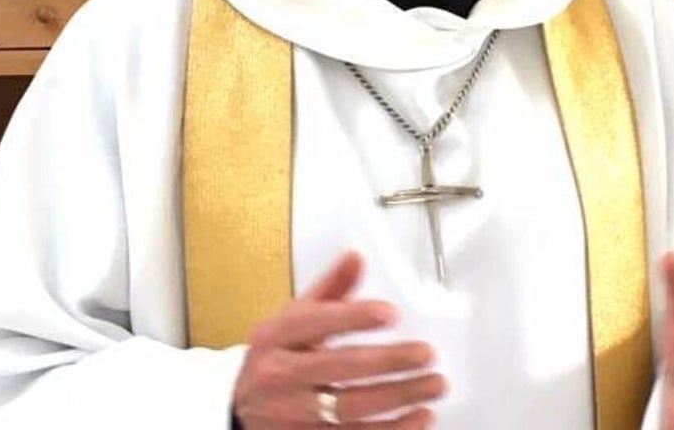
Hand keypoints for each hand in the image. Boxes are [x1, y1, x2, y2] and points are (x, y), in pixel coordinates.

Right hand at [233, 251, 444, 428]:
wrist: (239, 409)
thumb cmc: (275, 358)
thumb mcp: (290, 319)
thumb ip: (329, 290)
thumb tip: (357, 258)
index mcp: (276, 337)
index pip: (315, 323)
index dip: (353, 316)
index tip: (390, 312)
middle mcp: (280, 376)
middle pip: (339, 368)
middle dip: (388, 361)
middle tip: (426, 353)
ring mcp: (293, 415)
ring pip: (351, 411)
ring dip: (399, 398)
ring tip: (434, 385)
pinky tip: (419, 418)